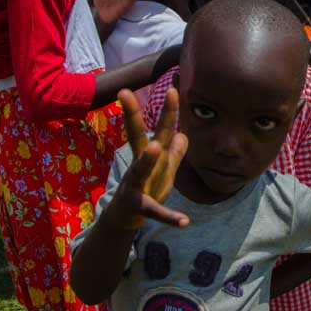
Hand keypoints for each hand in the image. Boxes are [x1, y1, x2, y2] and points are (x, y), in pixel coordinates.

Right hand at [106, 88, 188, 230]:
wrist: (125, 219)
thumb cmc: (146, 188)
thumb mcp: (163, 170)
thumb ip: (174, 153)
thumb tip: (183, 134)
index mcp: (149, 155)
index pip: (157, 128)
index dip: (166, 110)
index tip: (172, 88)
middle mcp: (139, 165)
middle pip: (136, 137)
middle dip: (131, 115)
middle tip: (125, 92)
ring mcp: (136, 185)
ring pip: (140, 170)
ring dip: (148, 159)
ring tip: (156, 146)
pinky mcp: (139, 207)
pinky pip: (155, 212)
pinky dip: (170, 217)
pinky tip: (184, 222)